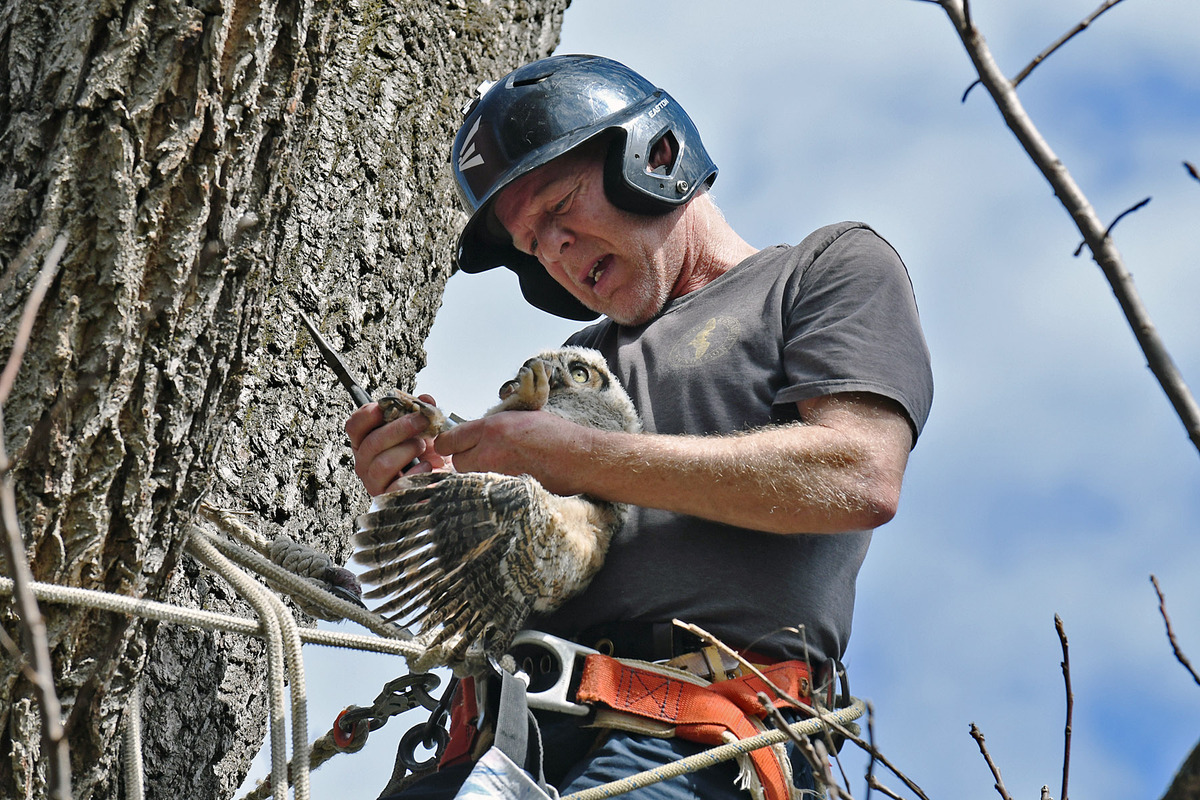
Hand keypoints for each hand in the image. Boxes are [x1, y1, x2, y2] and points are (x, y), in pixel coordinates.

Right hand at [346, 394, 449, 495]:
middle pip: (371, 443)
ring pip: (382, 464)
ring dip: (406, 450)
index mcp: (367, 442)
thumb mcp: (426, 429)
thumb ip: (423, 412)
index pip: (354, 427)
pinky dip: (415, 473)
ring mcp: (375, 482)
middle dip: (399, 428)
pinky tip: (426, 466)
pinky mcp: (389, 498)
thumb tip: (425, 399)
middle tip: (421, 421)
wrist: (442, 480)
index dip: (367, 415)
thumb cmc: (427, 454)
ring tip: (422, 446)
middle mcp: (365, 462)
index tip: (384, 407)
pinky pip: (396, 486)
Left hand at [434, 410, 595, 495]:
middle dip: (465, 460)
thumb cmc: (555, 435)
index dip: (449, 444)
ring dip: (477, 474)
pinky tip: (509, 478)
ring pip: (470, 479)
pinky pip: (487, 490)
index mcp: (492, 428)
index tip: (452, 445)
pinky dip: (492, 487)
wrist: (579, 458)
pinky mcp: (506, 492)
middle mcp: (489, 452)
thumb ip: (491, 426)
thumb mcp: (519, 417)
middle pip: (456, 463)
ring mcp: (497, 475)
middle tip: (481, 456)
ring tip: (499, 467)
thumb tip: (470, 435)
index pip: (448, 441)